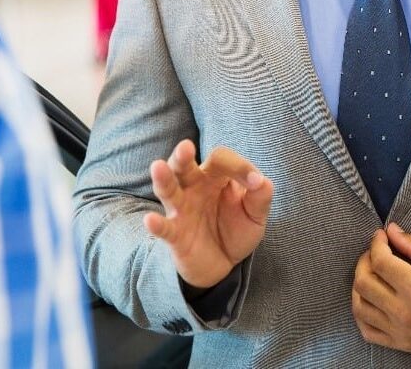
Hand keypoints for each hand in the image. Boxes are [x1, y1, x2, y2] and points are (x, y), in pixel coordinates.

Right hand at [144, 140, 273, 289]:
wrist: (224, 263)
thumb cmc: (237, 228)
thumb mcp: (256, 214)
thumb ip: (260, 196)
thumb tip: (260, 181)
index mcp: (215, 176)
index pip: (221, 159)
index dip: (239, 166)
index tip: (255, 182)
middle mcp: (194, 187)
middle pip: (184, 166)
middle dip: (183, 156)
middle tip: (186, 147)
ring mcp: (182, 210)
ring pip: (169, 190)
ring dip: (163, 179)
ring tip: (158, 167)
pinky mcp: (175, 234)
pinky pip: (164, 227)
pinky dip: (156, 224)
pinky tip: (151, 220)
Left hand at [351, 223, 410, 357]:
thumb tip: (391, 231)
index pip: (380, 261)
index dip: (376, 243)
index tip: (381, 236)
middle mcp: (404, 312)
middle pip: (363, 282)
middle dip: (364, 261)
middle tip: (375, 252)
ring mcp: (400, 331)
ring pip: (360, 307)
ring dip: (360, 285)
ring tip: (372, 274)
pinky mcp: (401, 344)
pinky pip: (367, 331)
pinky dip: (362, 313)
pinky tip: (371, 300)